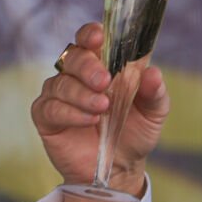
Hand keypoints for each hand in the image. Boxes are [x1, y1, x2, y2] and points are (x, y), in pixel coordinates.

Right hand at [31, 21, 169, 201]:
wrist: (121, 167)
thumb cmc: (136, 132)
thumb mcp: (154, 112)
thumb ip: (155, 92)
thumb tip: (152, 73)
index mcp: (103, 66)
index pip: (90, 40)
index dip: (91, 34)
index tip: (99, 37)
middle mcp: (77, 76)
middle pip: (73, 57)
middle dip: (87, 66)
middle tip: (104, 81)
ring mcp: (59, 96)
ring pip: (60, 83)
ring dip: (82, 94)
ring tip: (102, 107)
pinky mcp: (46, 118)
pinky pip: (49, 108)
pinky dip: (70, 112)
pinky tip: (89, 120)